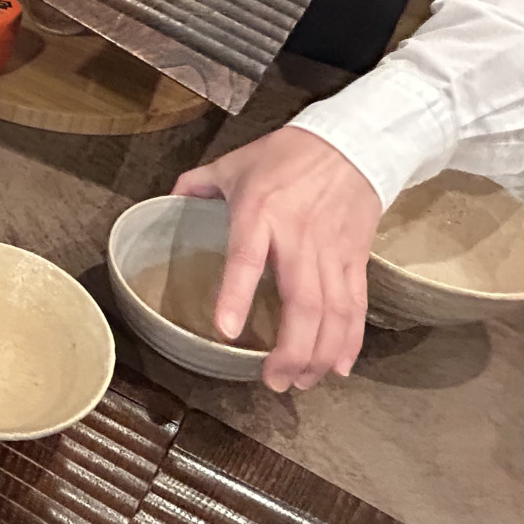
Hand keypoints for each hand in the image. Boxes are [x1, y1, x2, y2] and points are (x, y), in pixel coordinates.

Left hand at [173, 127, 381, 392]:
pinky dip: (350, 339)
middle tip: (274, 381)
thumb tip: (166, 202)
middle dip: (291, 350)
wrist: (353, 140)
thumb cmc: (288, 154)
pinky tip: (338, 366)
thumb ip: (195, 185)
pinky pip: (355, 305)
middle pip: (302, 302)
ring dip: (319, 354)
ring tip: (302, 382)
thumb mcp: (234, 162)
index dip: (237, 295)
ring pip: (333, 313)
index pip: (247, 258)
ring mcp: (331, 251)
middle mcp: (298, 237)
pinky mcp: (356, 258)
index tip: (227, 330)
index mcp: (259, 212)